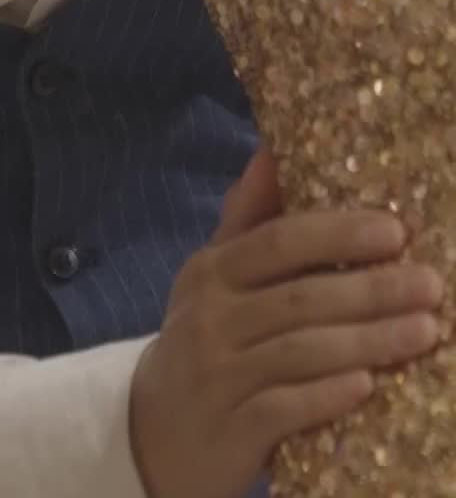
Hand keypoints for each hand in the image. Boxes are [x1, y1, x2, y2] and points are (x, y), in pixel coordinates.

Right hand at [129, 149, 442, 497]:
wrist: (154, 431)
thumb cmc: (204, 341)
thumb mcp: (213, 277)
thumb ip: (247, 219)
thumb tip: (272, 150)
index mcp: (211, 272)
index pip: (278, 242)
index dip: (337, 234)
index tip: (396, 231)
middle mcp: (209, 319)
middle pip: (299, 298)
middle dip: (371, 289)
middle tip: (430, 284)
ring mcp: (218, 376)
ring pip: (299, 352)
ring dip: (366, 341)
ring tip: (423, 331)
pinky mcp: (230, 429)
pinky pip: (283, 409)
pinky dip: (326, 396)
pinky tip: (367, 386)